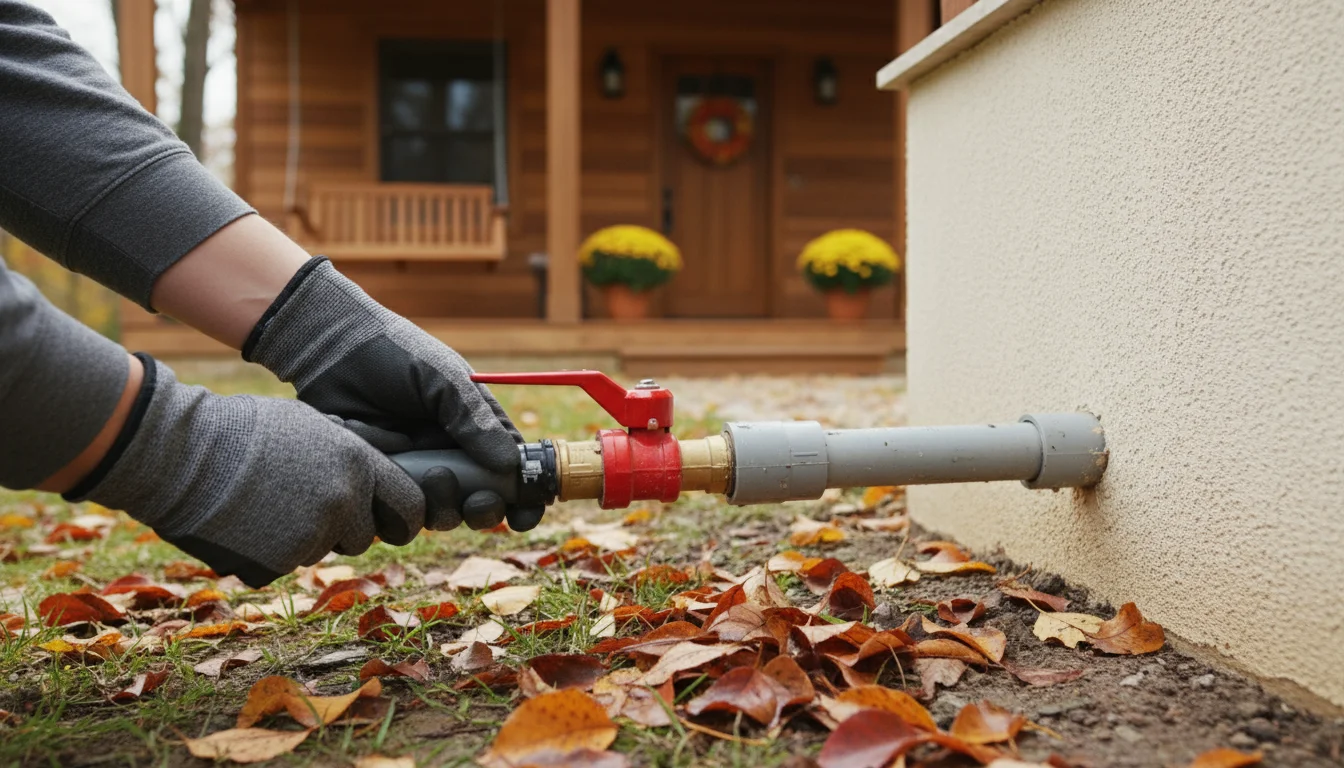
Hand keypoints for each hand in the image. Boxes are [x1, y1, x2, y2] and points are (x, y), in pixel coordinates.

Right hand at [69, 355, 424, 586]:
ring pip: (322, 550)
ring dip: (304, 537)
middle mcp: (344, 503)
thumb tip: (384, 476)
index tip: (394, 520)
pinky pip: (286, 564)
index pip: (411, 507)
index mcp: (358, 465)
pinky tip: (245, 523)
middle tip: (303, 503)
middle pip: (364, 535)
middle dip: (344, 527)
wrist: (181, 455)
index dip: (402, 517)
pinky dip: (270, 551)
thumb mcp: (313, 427)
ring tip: (266, 503)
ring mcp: (312, 536)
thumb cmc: (244, 431)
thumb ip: (353, 458)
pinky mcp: (278, 564)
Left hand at [243, 258, 544, 530]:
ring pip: (439, 516)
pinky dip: (398, 503)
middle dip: (484, 511)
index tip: (527, 512)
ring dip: (444, 508)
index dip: (524, 498)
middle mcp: (448, 456)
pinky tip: (393, 471)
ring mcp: (413, 472)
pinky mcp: (377, 483)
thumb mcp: (443, 379)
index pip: (510, 472)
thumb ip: (475, 420)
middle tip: (477, 501)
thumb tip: (510, 464)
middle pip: (478, 504)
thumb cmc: (395, 354)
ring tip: (433, 476)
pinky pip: (394, 514)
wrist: (331, 351)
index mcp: (474, 430)